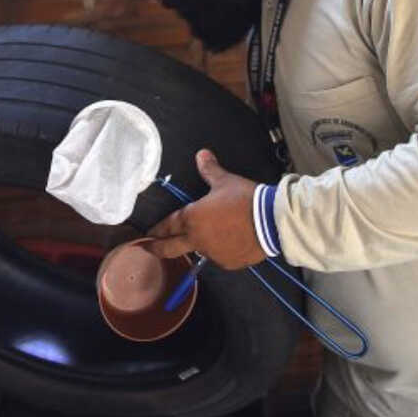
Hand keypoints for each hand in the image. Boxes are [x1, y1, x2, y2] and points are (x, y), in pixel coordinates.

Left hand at [145, 149, 264, 269]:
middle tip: (148, 249)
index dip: (155, 231)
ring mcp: (212, 254)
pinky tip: (227, 242)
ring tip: (204, 238)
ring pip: (197, 251)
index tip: (146, 235)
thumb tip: (201, 154)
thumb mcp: (225, 181)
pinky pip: (218, 257)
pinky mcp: (228, 263)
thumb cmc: (244, 199)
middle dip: (156, 249)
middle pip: (169, 249)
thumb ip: (210, 170)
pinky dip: (219, 251)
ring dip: (195, 245)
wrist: (271, 222)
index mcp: (191, 219)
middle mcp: (197, 239)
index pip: (166, 226)